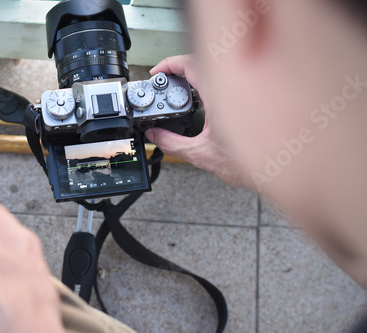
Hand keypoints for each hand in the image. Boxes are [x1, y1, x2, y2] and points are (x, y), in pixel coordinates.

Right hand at [147, 55, 248, 187]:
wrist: (279, 171)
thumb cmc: (251, 163)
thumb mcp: (201, 155)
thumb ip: (172, 143)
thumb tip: (155, 135)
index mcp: (220, 95)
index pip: (190, 64)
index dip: (169, 64)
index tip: (157, 72)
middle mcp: (234, 88)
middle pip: (201, 63)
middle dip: (179, 69)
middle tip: (166, 82)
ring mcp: (244, 91)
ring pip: (214, 70)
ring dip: (194, 76)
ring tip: (180, 92)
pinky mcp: (250, 98)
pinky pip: (225, 80)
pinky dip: (208, 84)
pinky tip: (201, 102)